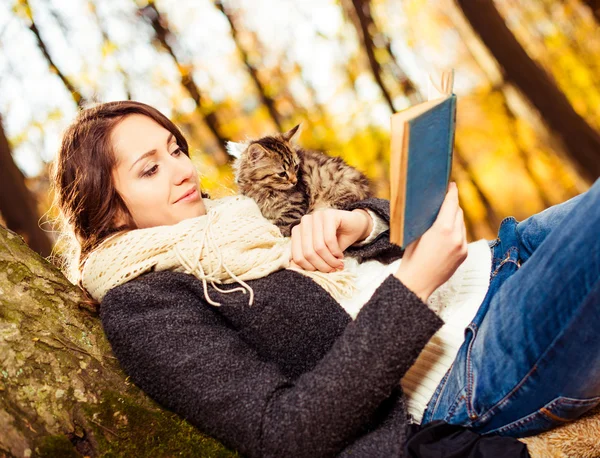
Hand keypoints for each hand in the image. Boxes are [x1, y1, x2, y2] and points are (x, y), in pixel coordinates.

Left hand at [289, 208, 372, 272]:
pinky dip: (335, 251)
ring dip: (330, 260)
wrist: (355, 226)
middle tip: (333, 270)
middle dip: (322, 265)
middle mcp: (304, 222)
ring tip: (338, 264)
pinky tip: (340, 255)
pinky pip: (329, 239)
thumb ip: (307, 259)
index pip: (297, 256)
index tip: (322, 272)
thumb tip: (294, 270)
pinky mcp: (329, 214)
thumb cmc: (336, 241)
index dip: (310, 268)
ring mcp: (316, 216)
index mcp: (298, 231)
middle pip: (308, 252)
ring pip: (318, 247)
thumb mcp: (320, 253)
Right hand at [394, 182, 466, 301]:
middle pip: (458, 212)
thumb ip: (429, 221)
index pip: (451, 203)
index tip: (450, 185)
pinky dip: (456, 232)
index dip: (451, 192)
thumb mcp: (417, 234)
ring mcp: (462, 246)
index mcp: (442, 228)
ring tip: (445, 217)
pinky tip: (446, 234)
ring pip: (461, 224)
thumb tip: (435, 209)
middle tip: (445, 199)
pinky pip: (462, 237)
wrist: (417, 283)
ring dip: (455, 219)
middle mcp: (456, 236)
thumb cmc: (411, 258)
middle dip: (452, 205)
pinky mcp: (464, 254)